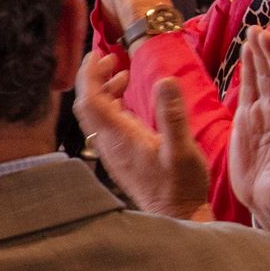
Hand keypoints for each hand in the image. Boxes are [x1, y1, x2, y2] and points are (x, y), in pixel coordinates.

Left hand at [74, 53, 211, 219]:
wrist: (177, 217)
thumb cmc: (181, 186)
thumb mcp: (182, 149)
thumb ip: (172, 115)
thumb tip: (165, 81)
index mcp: (119, 137)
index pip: (90, 99)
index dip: (88, 74)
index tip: (97, 53)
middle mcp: (109, 143)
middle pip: (88, 104)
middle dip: (94, 77)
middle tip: (110, 57)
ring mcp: (113, 151)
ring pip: (96, 114)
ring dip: (104, 90)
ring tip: (122, 73)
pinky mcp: (120, 156)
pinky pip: (106, 124)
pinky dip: (112, 105)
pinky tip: (128, 100)